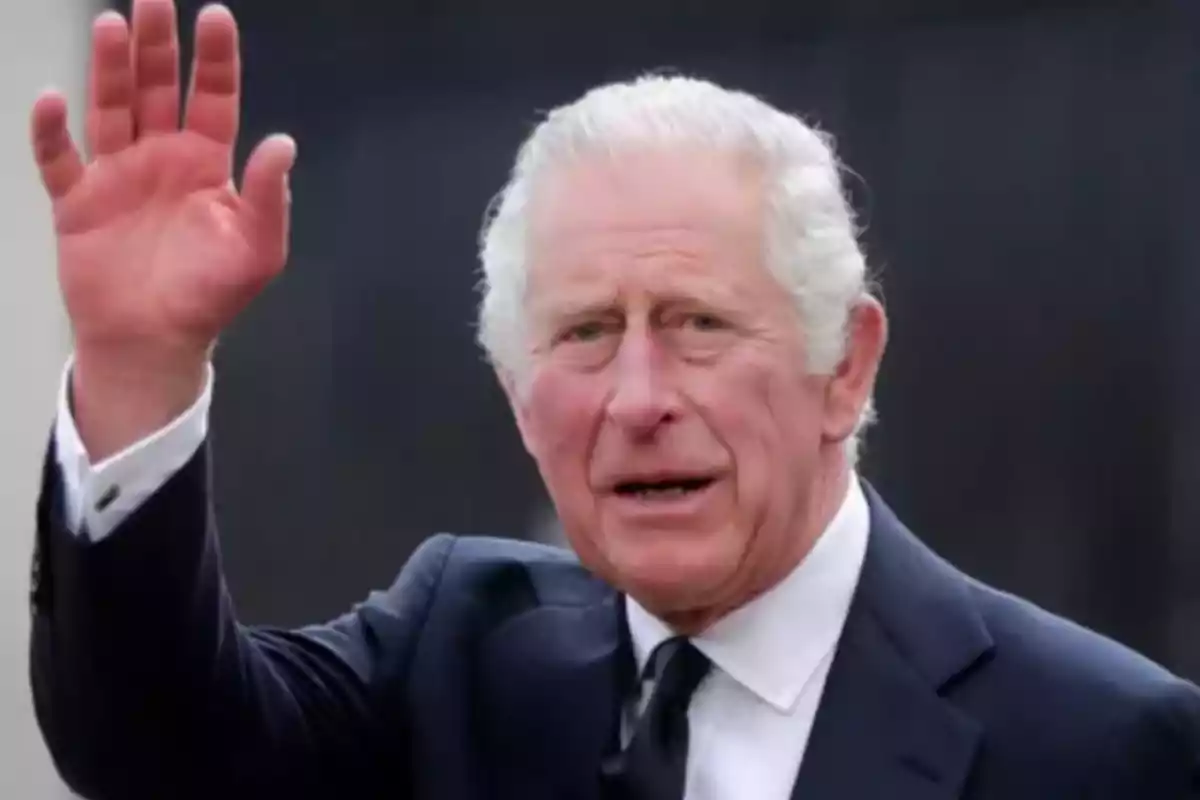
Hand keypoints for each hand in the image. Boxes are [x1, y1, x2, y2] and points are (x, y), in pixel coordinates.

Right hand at [30, 0, 294, 458]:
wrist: (155, 341)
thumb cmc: (210, 296)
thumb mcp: (257, 250)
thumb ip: (269, 197)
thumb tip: (283, 142)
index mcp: (207, 165)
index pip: (214, 99)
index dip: (215, 60)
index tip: (214, 16)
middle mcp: (161, 159)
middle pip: (157, 89)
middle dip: (156, 45)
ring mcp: (116, 175)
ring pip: (110, 108)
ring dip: (110, 69)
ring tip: (112, 25)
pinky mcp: (76, 201)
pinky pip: (58, 158)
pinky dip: (52, 131)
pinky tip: (53, 99)